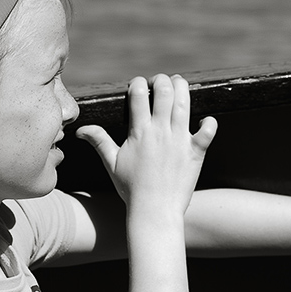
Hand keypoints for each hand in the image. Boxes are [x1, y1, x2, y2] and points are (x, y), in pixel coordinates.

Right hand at [76, 74, 216, 214]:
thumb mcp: (112, 163)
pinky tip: (205, 120)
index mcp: (139, 132)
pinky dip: (209, 122)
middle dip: (162, 80)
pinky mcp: (196, 152)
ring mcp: (180, 140)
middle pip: (164, 91)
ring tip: (180, 85)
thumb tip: (80, 129)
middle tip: (160, 84)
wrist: (154, 211)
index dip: (138, 83)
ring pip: (184, 103)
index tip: (138, 86)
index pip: (138, 94)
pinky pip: (208, 131)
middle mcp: (161, 132)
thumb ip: (99, 141)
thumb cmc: (131, 189)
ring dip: (183, 88)